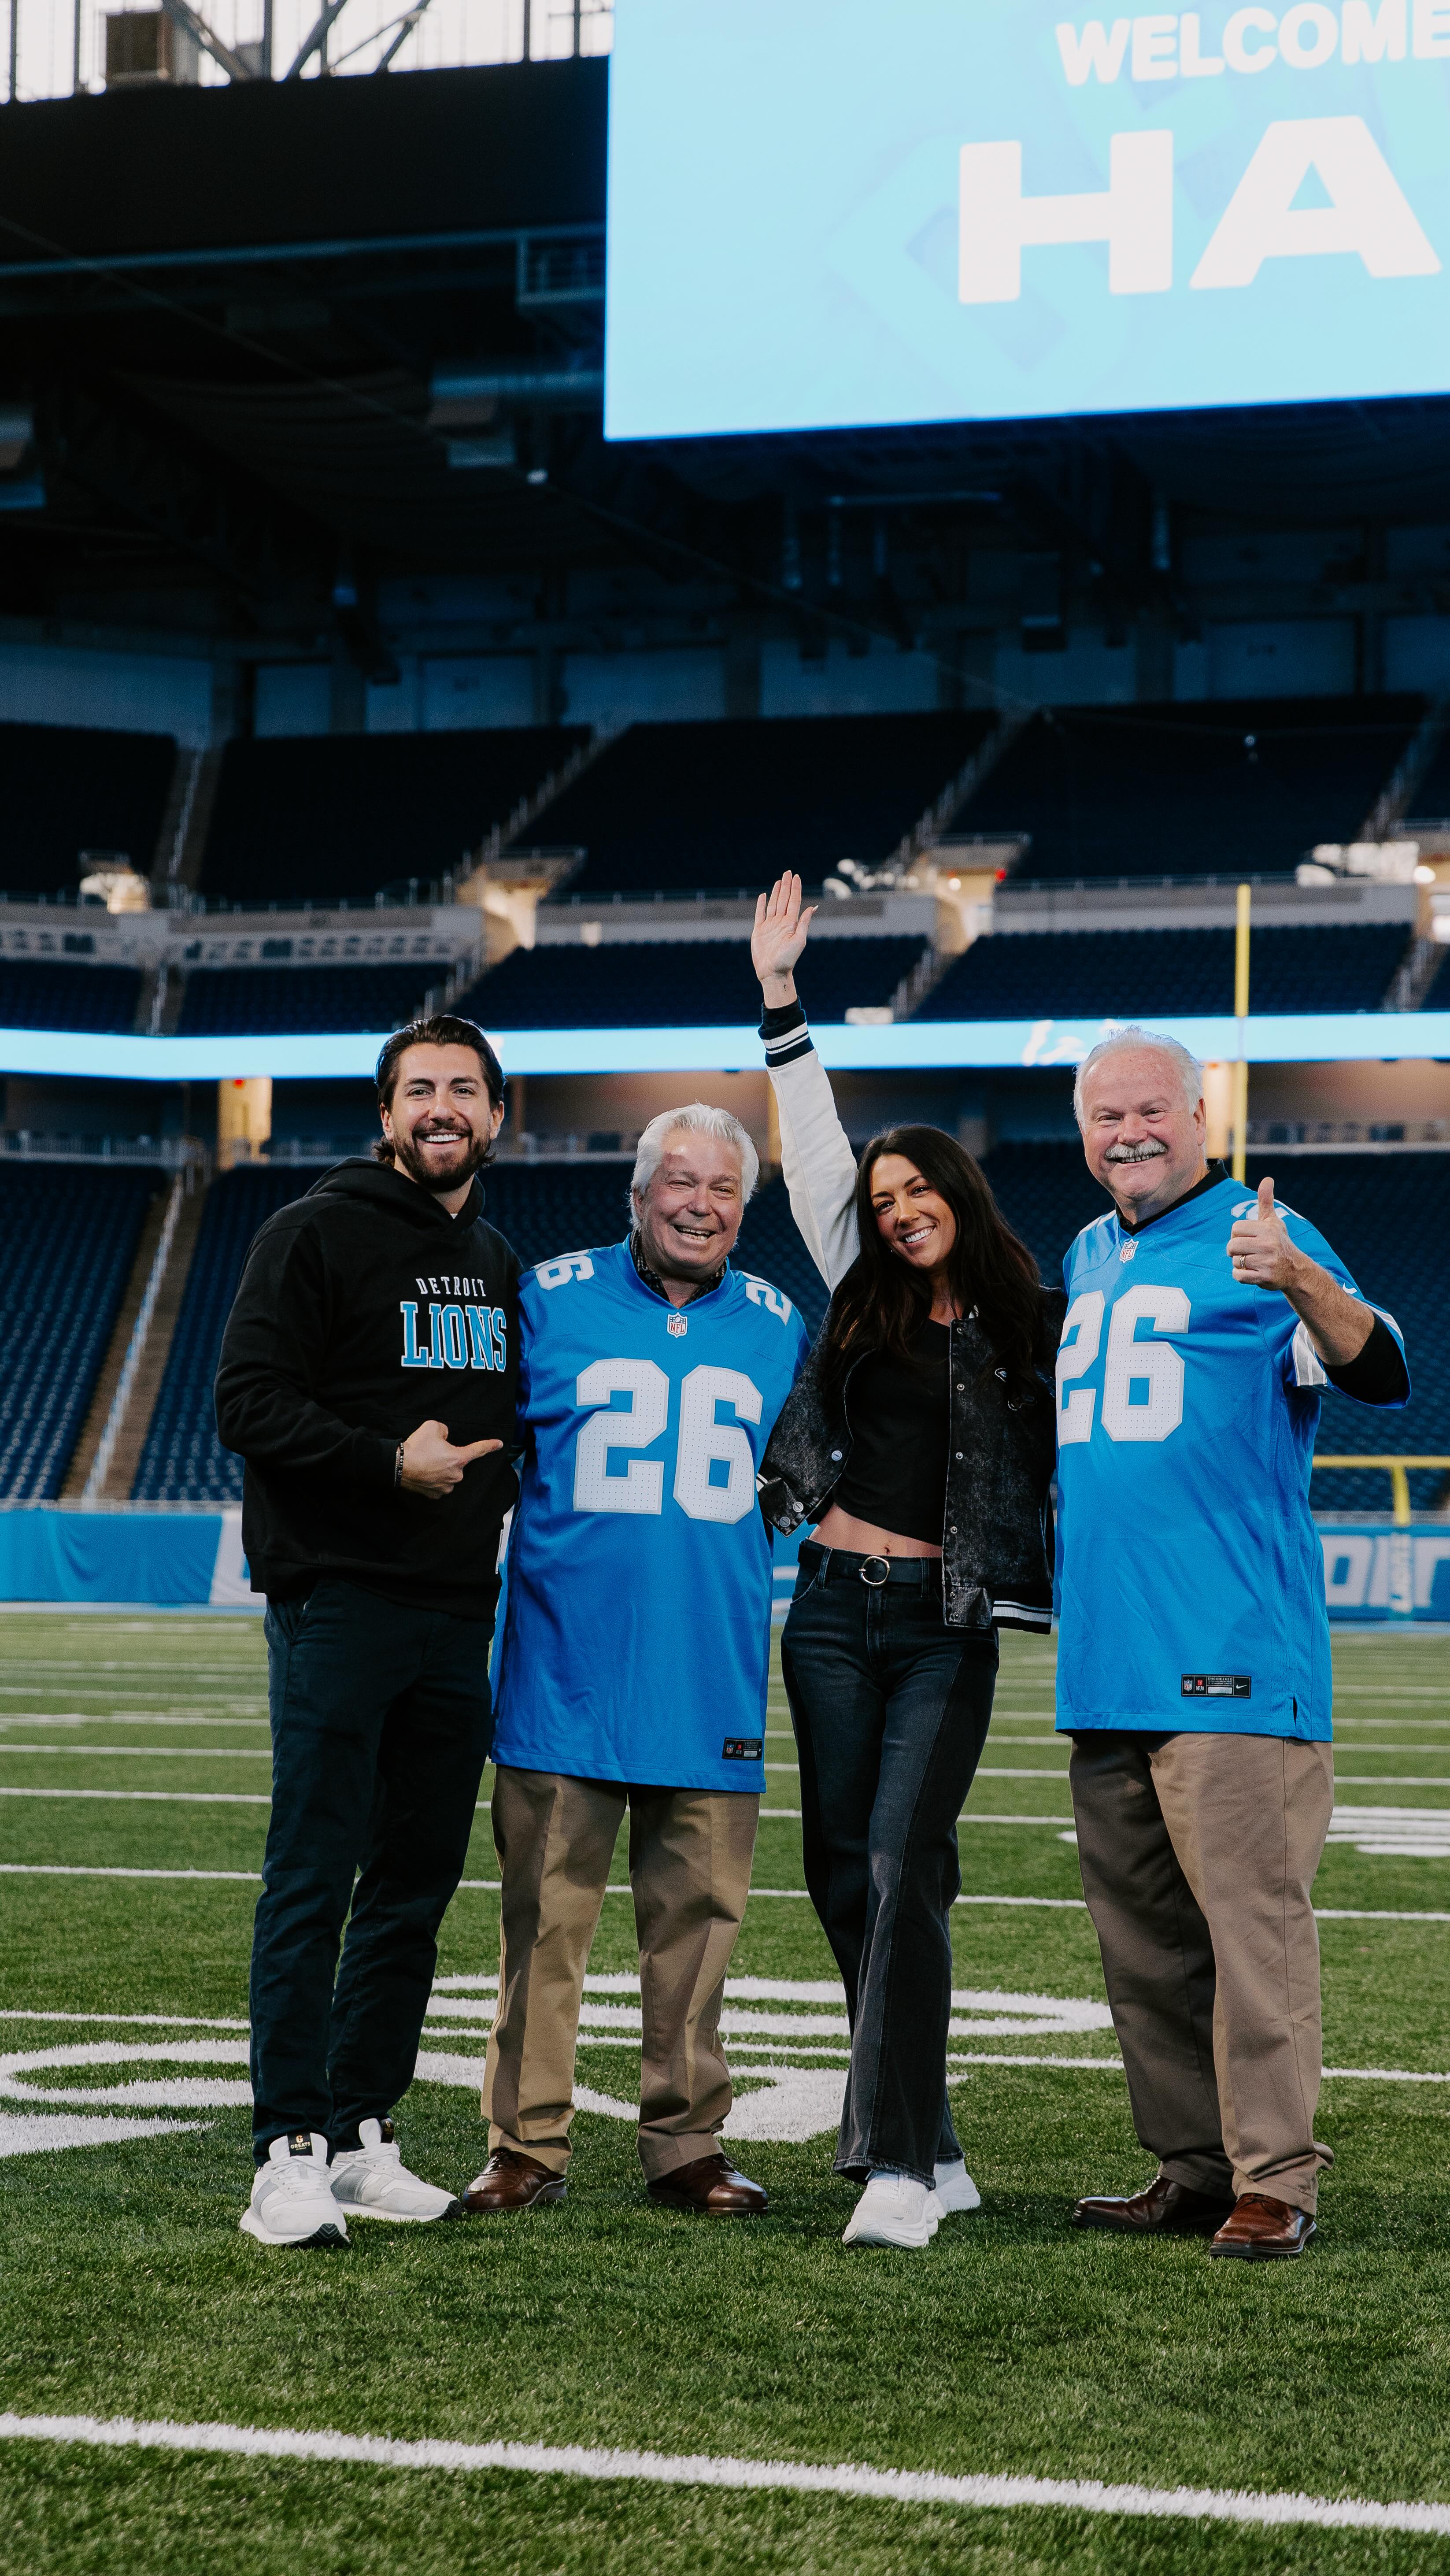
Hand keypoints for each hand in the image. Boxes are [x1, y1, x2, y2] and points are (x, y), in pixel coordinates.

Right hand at [399, 1420, 501, 1500]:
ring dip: (441, 1469)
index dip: (490, 1445)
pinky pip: (439, 1484)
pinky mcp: (435, 1494)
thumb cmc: (416, 1447)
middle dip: (448, 1457)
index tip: (499, 1444)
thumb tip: (445, 1437)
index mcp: (458, 1458)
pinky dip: (434, 1479)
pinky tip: (424, 1473)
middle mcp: (456, 1475)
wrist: (397, 1465)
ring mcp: (446, 1487)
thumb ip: (445, 1430)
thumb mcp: (432, 1427)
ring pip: (449, 1475)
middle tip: (432, 1452)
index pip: (479, 1450)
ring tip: (426, 1463)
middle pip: (457, 1463)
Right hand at [752, 872, 816, 1002]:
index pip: (794, 901)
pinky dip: (761, 904)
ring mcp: (770, 926)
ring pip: (773, 904)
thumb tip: (813, 907)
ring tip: (779, 881)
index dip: (795, 888)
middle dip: (786, 886)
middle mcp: (781, 922)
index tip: (796, 876)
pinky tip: (763, 896)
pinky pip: (760, 914)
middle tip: (788, 872)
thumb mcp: (799, 941)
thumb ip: (804, 923)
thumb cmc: (787, 960)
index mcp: (791, 923)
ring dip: (776, 892)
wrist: (773, 973)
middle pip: (784, 899)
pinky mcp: (759, 931)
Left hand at [1226, 1175, 1299, 1292]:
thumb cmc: (1279, 1242)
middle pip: (1232, 1246)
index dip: (1238, 1234)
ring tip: (1253, 1262)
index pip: (1235, 1228)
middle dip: (1235, 1250)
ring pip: (1235, 1261)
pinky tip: (1251, 1272)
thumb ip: (1266, 1201)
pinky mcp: (1264, 1277)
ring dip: (1239, 1263)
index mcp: (1268, 1229)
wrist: (1295, 1270)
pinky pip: (1238, 1276)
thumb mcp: (1273, 1221)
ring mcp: (1267, 1261)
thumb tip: (1267, 1179)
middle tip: (1247, 1252)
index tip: (1248, 1238)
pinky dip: (1241, 1276)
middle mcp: (1268, 1244)